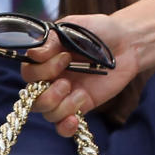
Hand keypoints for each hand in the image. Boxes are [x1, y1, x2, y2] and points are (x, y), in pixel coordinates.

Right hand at [21, 13, 138, 135]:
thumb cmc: (99, 31)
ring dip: (60, 107)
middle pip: (32, 98)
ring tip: (80, 94)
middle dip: (48, 93)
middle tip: (67, 80)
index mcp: (45, 58)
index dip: (42, 70)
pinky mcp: (81, 106)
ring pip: (47, 113)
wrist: (126, 43)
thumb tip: (33, 54)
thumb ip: (52, 40)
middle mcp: (50, 78)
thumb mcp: (75, 27)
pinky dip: (65, 127)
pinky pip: (63, 126)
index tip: (65, 57)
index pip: (28, 72)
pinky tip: (75, 120)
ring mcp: (65, 94)